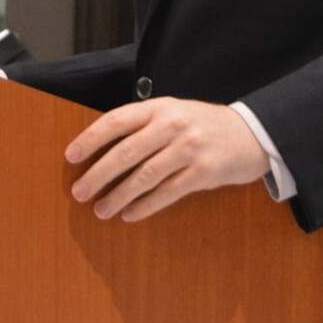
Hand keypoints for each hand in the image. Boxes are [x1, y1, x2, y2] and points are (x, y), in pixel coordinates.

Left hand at [66, 98, 268, 221]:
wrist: (251, 133)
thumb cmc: (203, 125)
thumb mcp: (173, 113)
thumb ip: (143, 126)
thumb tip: (102, 152)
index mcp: (159, 107)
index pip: (116, 121)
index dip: (90, 138)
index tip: (71, 156)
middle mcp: (172, 125)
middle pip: (126, 152)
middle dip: (98, 174)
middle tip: (78, 192)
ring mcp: (188, 149)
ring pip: (144, 177)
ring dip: (118, 196)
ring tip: (100, 210)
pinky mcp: (202, 173)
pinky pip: (166, 193)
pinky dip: (145, 206)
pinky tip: (129, 215)